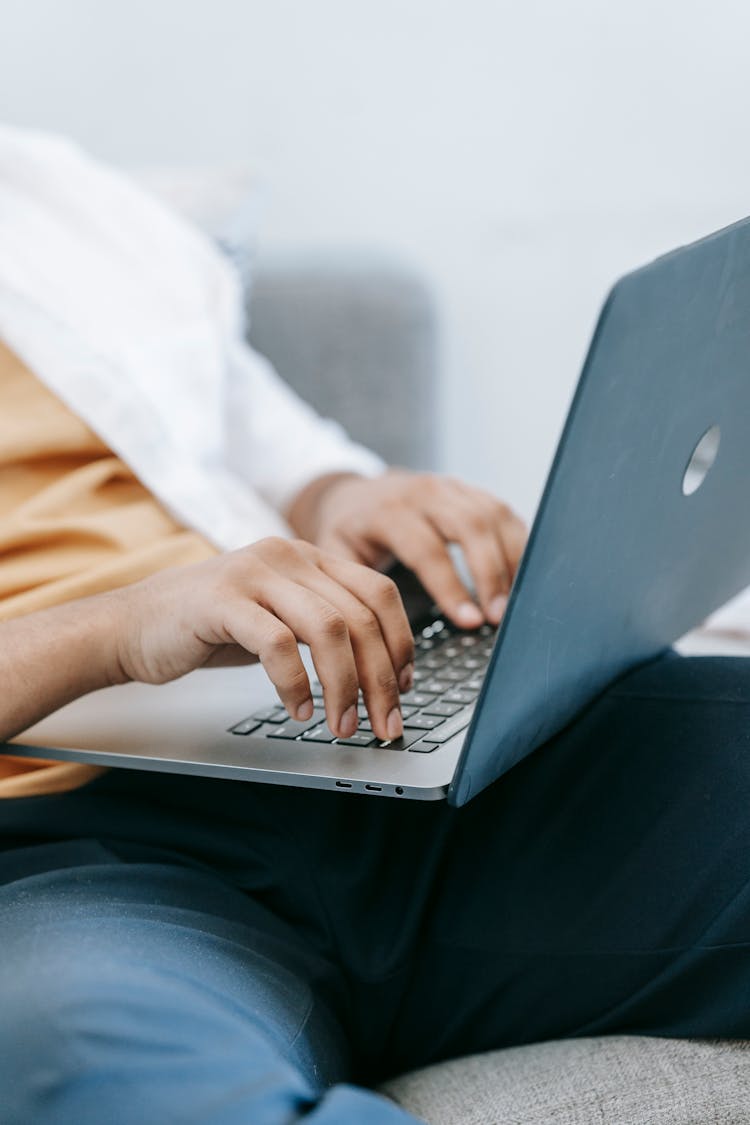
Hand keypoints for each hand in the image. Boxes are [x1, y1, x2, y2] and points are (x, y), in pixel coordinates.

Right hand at [112, 538, 413, 741]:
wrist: (133, 625)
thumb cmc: (209, 627)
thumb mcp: (279, 618)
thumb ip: (323, 629)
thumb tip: (380, 673)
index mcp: (308, 557)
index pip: (379, 592)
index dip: (401, 643)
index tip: (404, 687)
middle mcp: (287, 556)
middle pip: (360, 616)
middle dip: (381, 679)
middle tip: (385, 724)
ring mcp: (254, 574)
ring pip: (329, 629)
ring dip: (346, 687)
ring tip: (343, 726)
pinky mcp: (222, 601)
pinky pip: (278, 645)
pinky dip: (296, 685)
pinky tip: (298, 711)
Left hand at [288, 471, 527, 628]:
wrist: (358, 493)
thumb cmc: (349, 533)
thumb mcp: (336, 555)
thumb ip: (353, 586)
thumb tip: (373, 632)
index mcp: (388, 511)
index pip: (427, 549)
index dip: (451, 588)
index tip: (471, 621)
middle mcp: (425, 492)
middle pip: (470, 525)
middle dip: (491, 574)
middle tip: (500, 616)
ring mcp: (453, 487)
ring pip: (494, 515)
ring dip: (512, 560)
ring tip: (517, 603)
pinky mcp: (473, 491)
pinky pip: (505, 513)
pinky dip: (519, 545)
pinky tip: (522, 577)